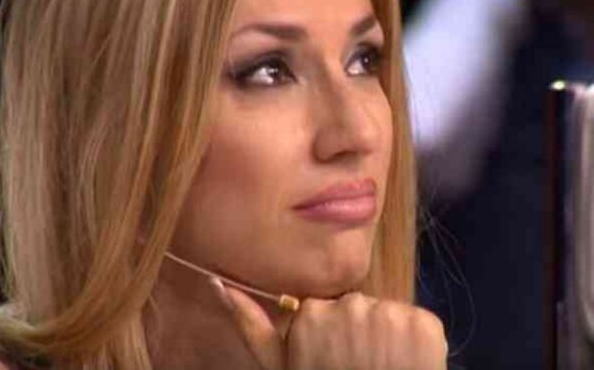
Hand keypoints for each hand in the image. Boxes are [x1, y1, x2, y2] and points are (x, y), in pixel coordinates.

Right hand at [216, 283, 447, 369]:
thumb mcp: (280, 367)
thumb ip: (251, 326)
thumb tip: (217, 282)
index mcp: (311, 314)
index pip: (328, 312)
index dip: (332, 339)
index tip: (335, 364)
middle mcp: (350, 305)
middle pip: (357, 310)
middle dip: (359, 335)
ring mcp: (390, 314)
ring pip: (388, 314)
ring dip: (389, 339)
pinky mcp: (425, 324)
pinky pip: (420, 322)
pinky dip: (420, 343)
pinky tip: (411, 367)